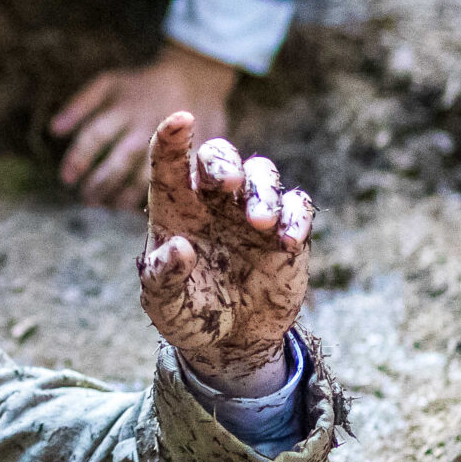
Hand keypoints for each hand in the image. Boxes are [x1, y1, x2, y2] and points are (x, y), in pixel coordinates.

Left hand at [50, 43, 237, 208]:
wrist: (196, 76)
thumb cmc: (142, 85)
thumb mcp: (109, 83)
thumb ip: (80, 104)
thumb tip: (53, 131)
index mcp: (123, 108)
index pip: (94, 135)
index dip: (78, 159)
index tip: (66, 179)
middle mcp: (146, 125)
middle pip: (119, 162)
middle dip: (99, 185)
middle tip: (87, 199)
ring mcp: (170, 140)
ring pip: (146, 176)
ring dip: (124, 196)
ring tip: (110, 205)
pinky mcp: (191, 152)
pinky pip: (174, 180)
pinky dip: (156, 196)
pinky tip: (141, 207)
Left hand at [136, 113, 312, 390]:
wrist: (231, 342)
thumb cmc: (188, 314)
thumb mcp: (165, 304)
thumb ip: (163, 276)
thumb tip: (178, 247)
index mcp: (176, 209)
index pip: (169, 163)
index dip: (172, 139)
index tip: (181, 120)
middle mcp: (213, 203)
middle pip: (219, 157)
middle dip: (225, 162)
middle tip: (230, 184)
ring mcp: (250, 213)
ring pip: (262, 174)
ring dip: (263, 192)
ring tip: (260, 224)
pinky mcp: (284, 231)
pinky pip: (297, 206)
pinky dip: (296, 216)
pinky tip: (288, 241)